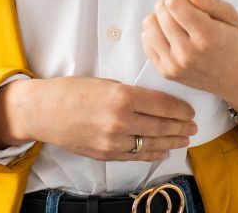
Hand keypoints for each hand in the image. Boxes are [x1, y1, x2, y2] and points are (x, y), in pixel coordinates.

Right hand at [0, 76, 196, 161]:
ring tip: (185, 139)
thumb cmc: (72, 91)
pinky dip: (152, 154)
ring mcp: (113, 140)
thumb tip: (155, 100)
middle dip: (181, 127)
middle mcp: (120, 120)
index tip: (191, 110)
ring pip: (151, 143)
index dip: (180, 109)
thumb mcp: (106, 82)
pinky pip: (135, 156)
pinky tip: (163, 151)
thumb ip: (130, 92)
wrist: (43, 111)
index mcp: (122, 96)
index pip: (162, 104)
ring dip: (172, 141)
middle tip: (194, 126)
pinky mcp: (105, 153)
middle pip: (161, 125)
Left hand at [141, 0, 237, 112]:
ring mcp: (175, 65)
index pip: (174, 4)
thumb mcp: (232, 17)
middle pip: (161, 12)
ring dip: (160, 17)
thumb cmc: (237, 44)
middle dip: (170, 3)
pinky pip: (147, 43)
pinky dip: (155, 33)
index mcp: (207, 35)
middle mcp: (188, 52)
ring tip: (176, 21)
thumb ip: (209, 1)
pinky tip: (170, 34)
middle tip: (185, 9)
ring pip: (149, 26)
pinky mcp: (167, 72)